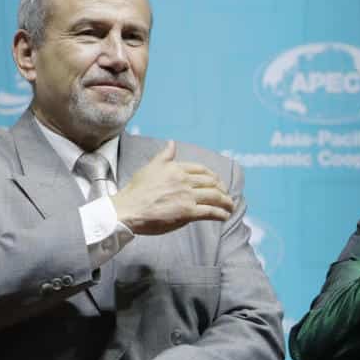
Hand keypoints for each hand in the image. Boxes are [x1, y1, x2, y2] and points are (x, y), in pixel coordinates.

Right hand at [111, 141, 235, 235]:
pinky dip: (220, 214)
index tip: (217, 182)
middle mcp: (184, 180)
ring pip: (215, 196)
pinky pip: (210, 212)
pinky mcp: (187, 212)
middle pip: (211, 183)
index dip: (213, 176)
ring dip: (226, 202)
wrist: (128, 209)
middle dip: (222, 189)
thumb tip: (172, 143)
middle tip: (226, 195)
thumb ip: (164, 156)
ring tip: (230, 207)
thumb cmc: (136, 190)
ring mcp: (186, 196)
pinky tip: (224, 216)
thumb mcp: (150, 167)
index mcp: (176, 168)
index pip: (201, 170)